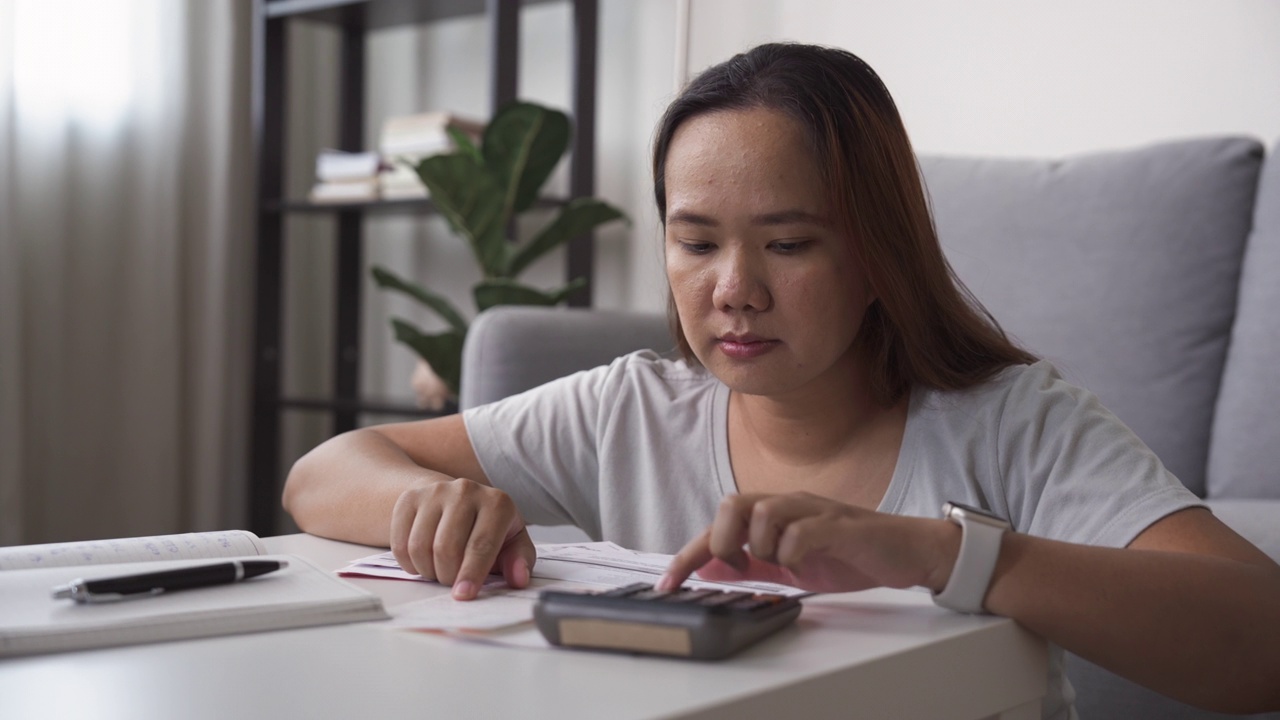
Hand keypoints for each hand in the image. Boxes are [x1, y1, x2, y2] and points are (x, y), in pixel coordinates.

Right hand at [389, 475, 535, 600]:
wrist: (455, 498)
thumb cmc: (487, 527)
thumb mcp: (512, 541)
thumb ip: (519, 561)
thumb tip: (518, 578)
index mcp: (497, 503)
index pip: (481, 544)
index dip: (471, 574)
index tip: (463, 594)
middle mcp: (466, 491)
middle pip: (447, 548)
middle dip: (447, 576)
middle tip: (452, 581)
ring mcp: (435, 492)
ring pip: (420, 546)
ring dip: (427, 570)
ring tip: (439, 570)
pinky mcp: (410, 498)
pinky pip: (400, 543)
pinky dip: (408, 563)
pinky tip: (422, 561)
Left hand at [657, 492, 956, 593]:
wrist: (905, 551)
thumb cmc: (847, 555)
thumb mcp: (790, 565)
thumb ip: (751, 564)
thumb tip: (708, 570)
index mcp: (775, 513)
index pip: (719, 524)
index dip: (690, 553)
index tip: (668, 583)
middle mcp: (790, 504)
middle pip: (733, 503)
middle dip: (724, 540)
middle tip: (742, 566)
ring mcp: (815, 511)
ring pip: (764, 512)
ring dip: (761, 546)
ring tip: (781, 565)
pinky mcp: (840, 525)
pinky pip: (803, 530)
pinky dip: (793, 551)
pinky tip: (803, 564)